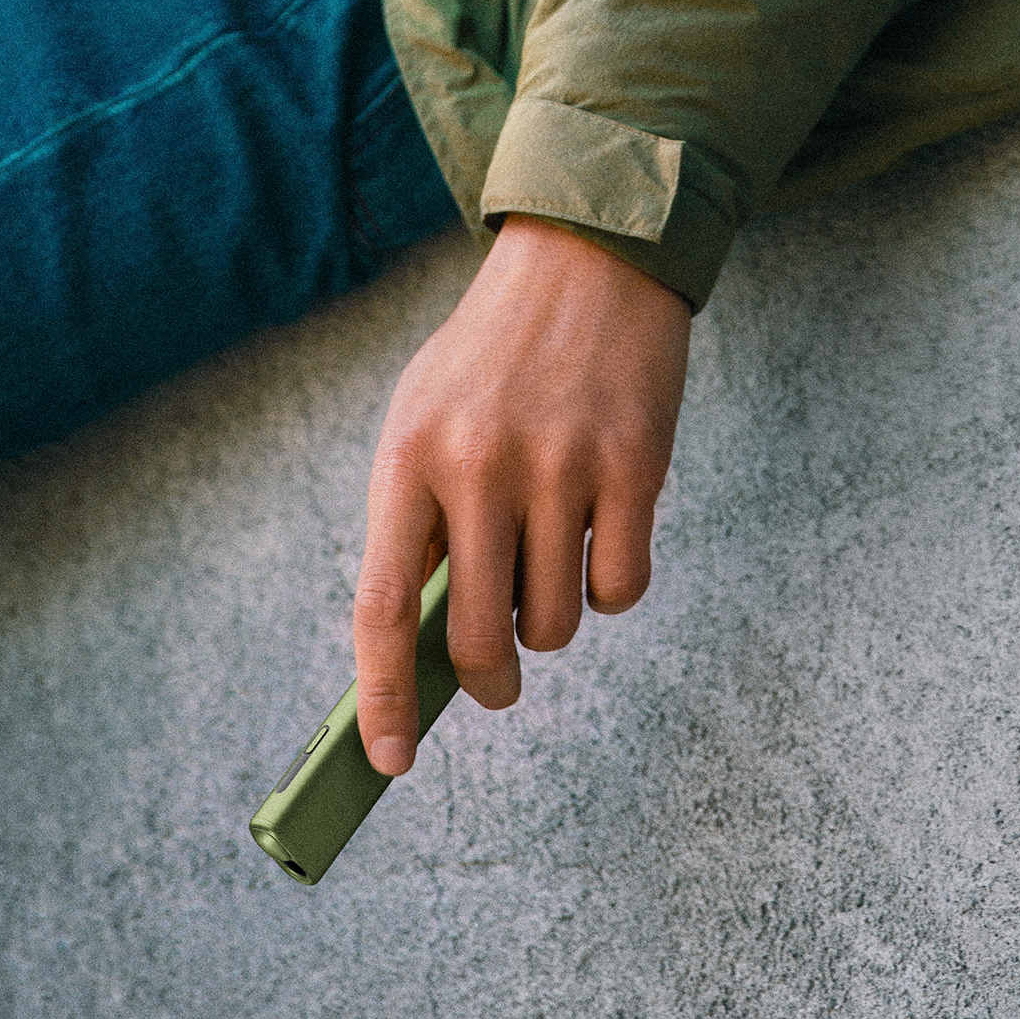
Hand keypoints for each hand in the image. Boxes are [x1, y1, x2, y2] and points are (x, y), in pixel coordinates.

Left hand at [353, 213, 691, 774]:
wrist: (588, 256)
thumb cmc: (492, 361)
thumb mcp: (426, 421)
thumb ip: (420, 525)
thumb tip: (426, 652)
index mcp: (408, 457)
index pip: (384, 606)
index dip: (383, 696)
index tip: (389, 762)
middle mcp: (479, 465)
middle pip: (481, 639)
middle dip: (490, 680)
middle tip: (500, 676)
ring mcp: (561, 465)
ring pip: (556, 623)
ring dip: (554, 617)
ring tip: (553, 547)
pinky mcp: (637, 466)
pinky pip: (622, 590)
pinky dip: (611, 585)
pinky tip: (604, 526)